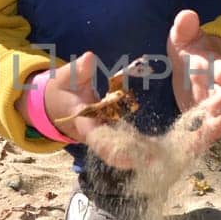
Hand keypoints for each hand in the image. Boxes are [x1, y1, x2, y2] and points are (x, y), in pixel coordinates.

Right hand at [34, 53, 153, 170]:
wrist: (58, 104)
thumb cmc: (63, 89)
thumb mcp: (66, 78)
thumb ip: (78, 70)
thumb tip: (90, 58)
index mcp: (83, 122)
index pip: (97, 137)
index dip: (110, 148)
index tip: (126, 158)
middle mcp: (96, 133)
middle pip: (114, 148)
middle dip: (132, 156)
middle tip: (154, 161)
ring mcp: (106, 134)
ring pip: (123, 147)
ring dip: (141, 153)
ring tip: (162, 157)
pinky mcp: (114, 132)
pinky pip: (129, 140)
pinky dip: (143, 145)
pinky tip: (160, 148)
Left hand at [167, 9, 220, 146]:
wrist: (196, 72)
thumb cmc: (191, 53)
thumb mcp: (185, 38)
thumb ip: (185, 28)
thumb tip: (187, 14)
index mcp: (215, 64)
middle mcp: (219, 86)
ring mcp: (214, 105)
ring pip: (220, 114)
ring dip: (218, 119)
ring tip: (218, 125)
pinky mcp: (205, 121)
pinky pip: (206, 132)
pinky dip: (205, 138)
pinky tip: (199, 145)